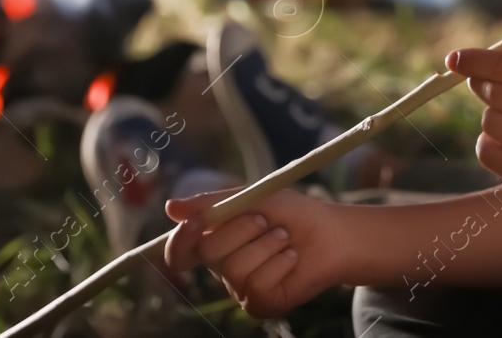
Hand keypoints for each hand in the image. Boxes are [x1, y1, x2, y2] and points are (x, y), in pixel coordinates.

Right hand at [165, 188, 350, 318]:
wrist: (331, 233)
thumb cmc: (292, 213)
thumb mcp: (252, 196)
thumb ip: (212, 203)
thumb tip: (170, 207)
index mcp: (215, 241)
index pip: (180, 252)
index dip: (180, 240)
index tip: (195, 222)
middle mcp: (222, 268)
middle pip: (209, 252)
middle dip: (241, 229)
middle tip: (266, 221)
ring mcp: (240, 289)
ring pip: (235, 269)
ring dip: (266, 245)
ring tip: (285, 238)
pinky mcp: (261, 304)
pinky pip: (257, 285)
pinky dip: (279, 265)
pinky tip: (291, 259)